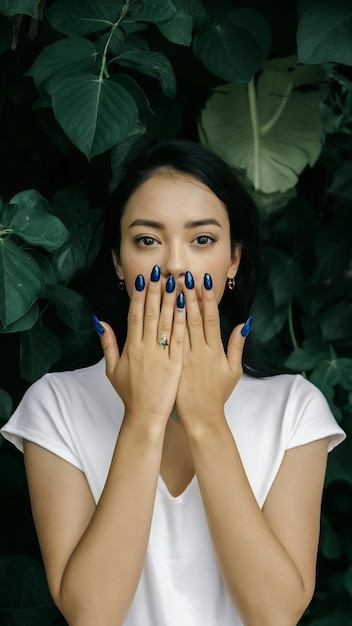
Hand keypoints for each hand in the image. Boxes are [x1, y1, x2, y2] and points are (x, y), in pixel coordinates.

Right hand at [98, 269, 185, 425]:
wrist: (145, 416)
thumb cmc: (129, 394)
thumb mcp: (111, 369)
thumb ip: (107, 343)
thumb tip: (99, 321)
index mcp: (130, 348)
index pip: (134, 315)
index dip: (138, 296)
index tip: (143, 279)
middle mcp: (145, 348)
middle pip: (150, 314)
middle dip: (155, 292)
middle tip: (159, 273)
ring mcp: (161, 355)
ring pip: (166, 322)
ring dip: (170, 300)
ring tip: (174, 282)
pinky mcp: (176, 363)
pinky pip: (179, 338)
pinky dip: (182, 321)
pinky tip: (186, 306)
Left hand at [175, 272, 248, 424]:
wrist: (201, 418)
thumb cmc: (217, 394)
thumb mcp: (233, 370)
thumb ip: (237, 345)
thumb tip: (244, 323)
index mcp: (214, 350)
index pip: (210, 318)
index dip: (207, 299)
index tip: (204, 281)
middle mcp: (199, 351)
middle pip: (193, 318)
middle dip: (189, 296)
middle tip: (184, 276)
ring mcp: (183, 358)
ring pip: (178, 327)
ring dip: (174, 306)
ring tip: (169, 286)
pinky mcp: (171, 365)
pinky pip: (166, 342)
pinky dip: (163, 326)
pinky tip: (158, 311)